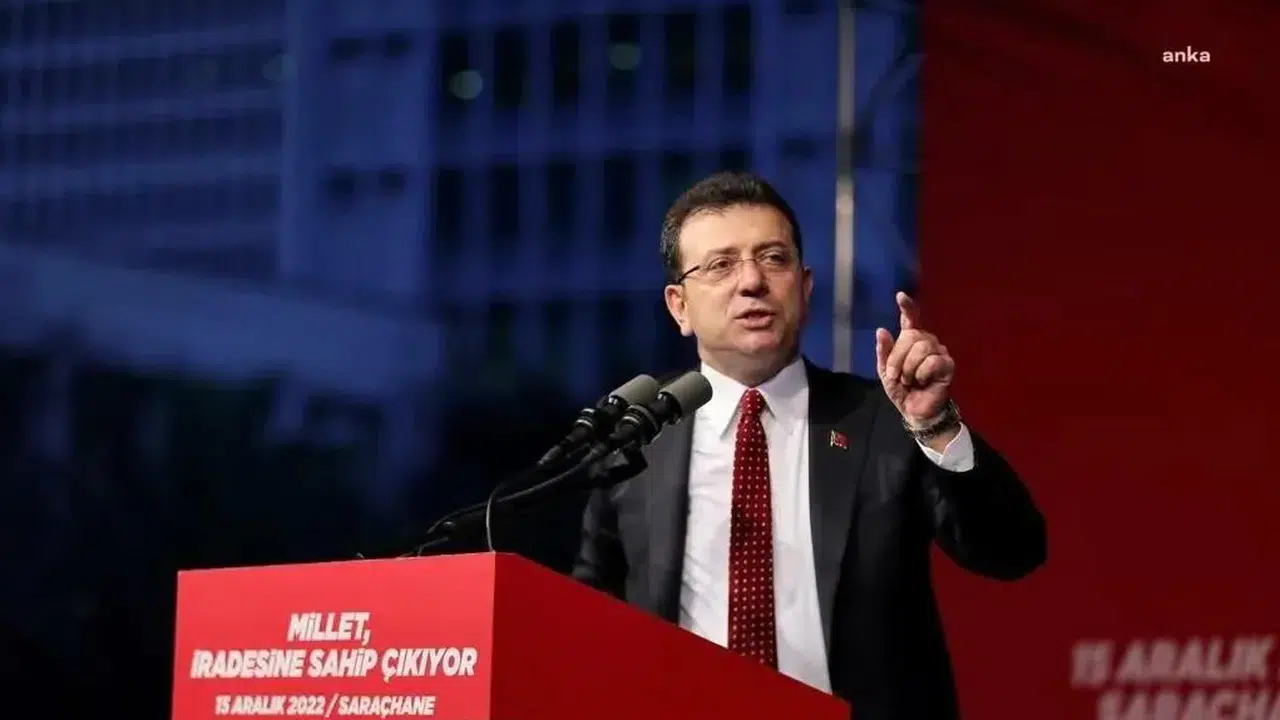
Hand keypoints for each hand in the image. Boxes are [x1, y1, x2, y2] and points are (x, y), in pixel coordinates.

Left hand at [875, 292, 955, 426]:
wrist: (914, 410)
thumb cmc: (902, 390)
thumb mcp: (885, 372)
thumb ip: (884, 352)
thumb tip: (881, 330)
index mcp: (911, 341)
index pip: (911, 319)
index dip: (907, 307)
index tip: (900, 296)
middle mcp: (927, 342)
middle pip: (911, 335)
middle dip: (897, 357)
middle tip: (896, 375)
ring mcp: (939, 352)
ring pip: (921, 347)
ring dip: (909, 368)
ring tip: (910, 380)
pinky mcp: (948, 365)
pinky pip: (932, 361)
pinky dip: (921, 374)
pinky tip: (923, 382)